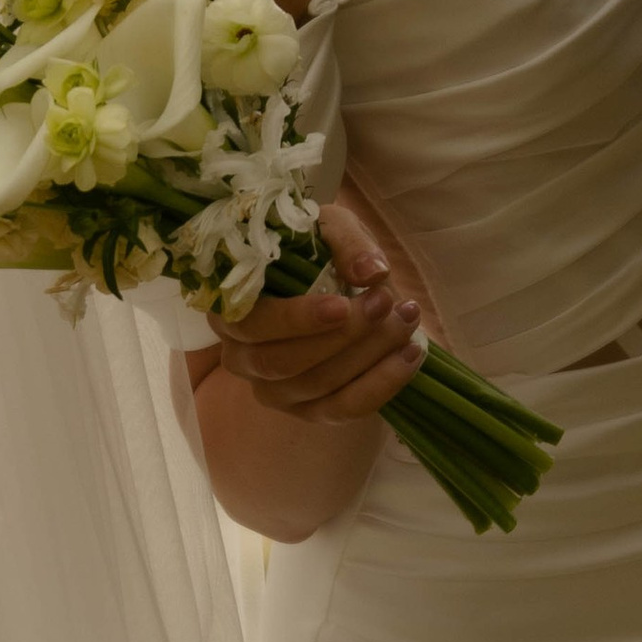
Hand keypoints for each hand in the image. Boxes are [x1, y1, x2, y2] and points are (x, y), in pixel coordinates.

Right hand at [209, 198, 424, 422]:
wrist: (342, 286)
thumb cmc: (321, 252)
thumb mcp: (330, 229)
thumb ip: (347, 242)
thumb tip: (371, 273)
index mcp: (231, 310)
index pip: (250, 326)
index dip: (294, 320)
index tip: (342, 304)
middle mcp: (241, 357)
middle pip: (282, 363)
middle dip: (342, 336)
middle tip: (386, 302)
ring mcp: (273, 391)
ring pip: (316, 386)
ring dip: (368, 354)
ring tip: (407, 318)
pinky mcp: (307, 411)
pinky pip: (343, 410)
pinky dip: (382, 384)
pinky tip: (411, 354)